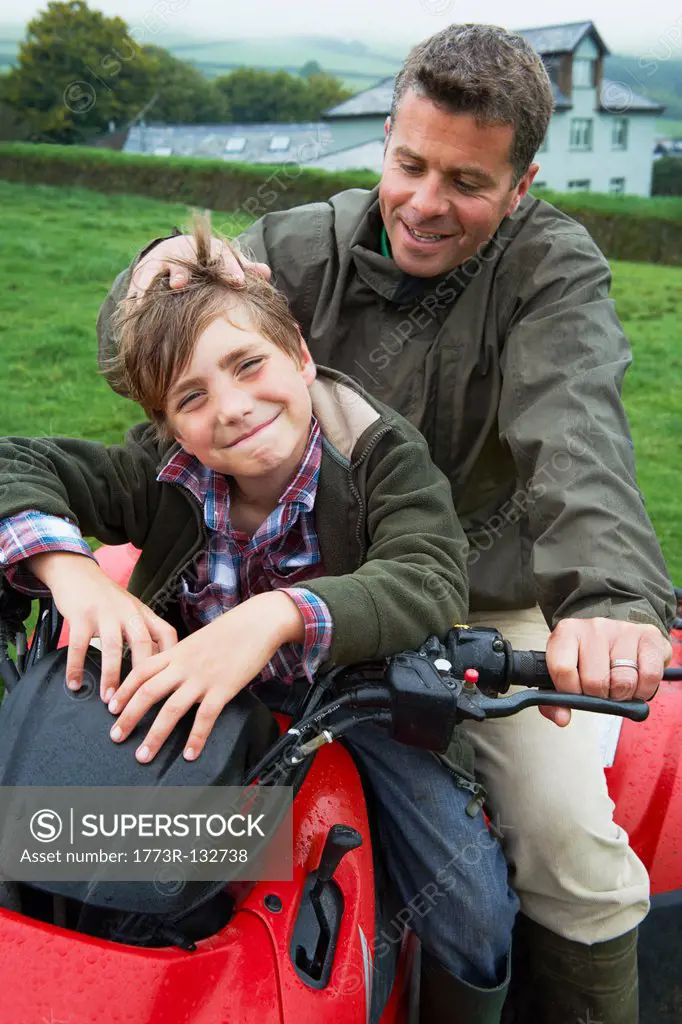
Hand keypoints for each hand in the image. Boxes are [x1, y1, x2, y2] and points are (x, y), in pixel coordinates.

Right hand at [28, 552, 177, 699]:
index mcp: (143, 613)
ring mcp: (105, 613)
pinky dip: (76, 667)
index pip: (167, 634)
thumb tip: (158, 667)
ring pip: (113, 647)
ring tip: (109, 700)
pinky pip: (80, 645)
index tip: (170, 682)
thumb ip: (144, 633)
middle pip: (143, 643)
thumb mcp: (132, 611)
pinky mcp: (81, 615)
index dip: (172, 657)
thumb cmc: (108, 598)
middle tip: (138, 703)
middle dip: (141, 675)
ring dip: (111, 676)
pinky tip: (75, 684)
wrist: (77, 572)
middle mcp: (128, 612)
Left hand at [108, 591, 303, 762]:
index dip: (123, 691)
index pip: (140, 671)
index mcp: (176, 651)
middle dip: (129, 717)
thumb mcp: (197, 640)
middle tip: (116, 737)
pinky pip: (205, 717)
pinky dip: (196, 738)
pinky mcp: (223, 688)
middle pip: (147, 692)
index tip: (111, 709)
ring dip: (155, 735)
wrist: (257, 622)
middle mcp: (184, 665)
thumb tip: (169, 675)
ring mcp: (202, 677)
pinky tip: (190, 754)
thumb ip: (180, 658)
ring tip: (143, 755)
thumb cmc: (230, 631)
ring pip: (171, 709)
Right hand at [128, 235, 270, 298]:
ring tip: (166, 290)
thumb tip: (266, 272)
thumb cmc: (208, 263)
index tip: (238, 281)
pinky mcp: (146, 271)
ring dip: (156, 281)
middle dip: (183, 272)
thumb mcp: (226, 262)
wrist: (175, 251)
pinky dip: (136, 294)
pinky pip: (140, 282)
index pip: (221, 257)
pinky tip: (134, 308)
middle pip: (183, 262)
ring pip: (158, 271)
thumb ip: (244, 268)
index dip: (230, 268)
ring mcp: (162, 261)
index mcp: (206, 250)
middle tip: (183, 283)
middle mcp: (182, 252)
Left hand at [543, 616, 670, 725]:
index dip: (571, 692)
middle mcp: (593, 628)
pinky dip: (644, 690)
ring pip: (623, 682)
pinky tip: (637, 682)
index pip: (563, 669)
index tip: (577, 694)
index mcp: (567, 633)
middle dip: (599, 696)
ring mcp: (622, 630)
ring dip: (622, 694)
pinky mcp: (648, 637)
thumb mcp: (564, 672)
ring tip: (618, 684)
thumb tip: (562, 718)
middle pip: (594, 681)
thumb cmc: (589, 657)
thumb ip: (555, 700)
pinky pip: (649, 677)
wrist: (618, 634)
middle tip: (601, 689)